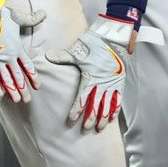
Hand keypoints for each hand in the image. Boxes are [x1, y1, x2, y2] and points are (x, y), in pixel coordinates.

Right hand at [0, 0, 44, 103]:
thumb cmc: (2, 15)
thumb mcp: (20, 17)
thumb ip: (33, 18)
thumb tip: (44, 14)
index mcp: (17, 48)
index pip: (28, 66)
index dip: (32, 77)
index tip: (37, 86)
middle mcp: (9, 56)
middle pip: (18, 76)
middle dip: (24, 89)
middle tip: (27, 100)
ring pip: (6, 79)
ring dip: (12, 91)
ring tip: (17, 101)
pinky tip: (0, 95)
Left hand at [46, 15, 134, 131]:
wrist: (115, 37)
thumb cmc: (95, 43)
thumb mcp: (77, 50)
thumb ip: (63, 56)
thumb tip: (47, 56)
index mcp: (90, 77)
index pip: (82, 99)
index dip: (76, 111)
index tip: (70, 121)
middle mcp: (102, 83)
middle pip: (95, 105)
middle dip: (90, 118)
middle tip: (85, 129)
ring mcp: (112, 82)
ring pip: (108, 104)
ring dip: (104, 117)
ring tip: (100, 128)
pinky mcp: (120, 80)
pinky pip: (118, 97)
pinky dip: (116, 108)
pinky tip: (113, 117)